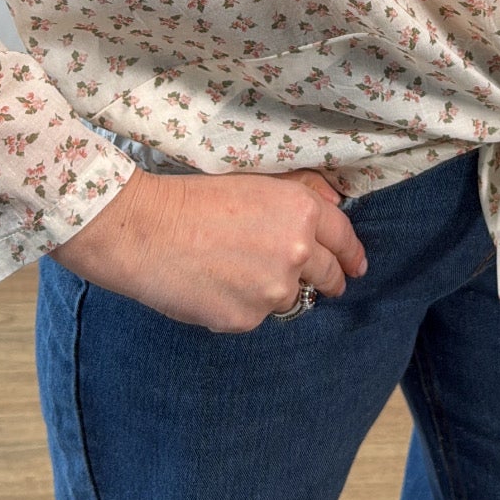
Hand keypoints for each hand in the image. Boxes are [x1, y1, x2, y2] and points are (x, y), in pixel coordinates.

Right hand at [48, 164, 367, 333]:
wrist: (144, 230)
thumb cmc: (193, 196)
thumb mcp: (253, 180)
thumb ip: (300, 192)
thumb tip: (334, 203)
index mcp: (301, 212)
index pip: (343, 238)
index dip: (352, 253)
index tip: (355, 265)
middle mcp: (296, 253)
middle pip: (328, 276)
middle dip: (330, 280)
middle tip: (325, 284)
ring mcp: (272, 291)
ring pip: (290, 298)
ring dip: (276, 290)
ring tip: (239, 272)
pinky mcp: (246, 319)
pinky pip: (255, 315)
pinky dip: (243, 305)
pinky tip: (215, 286)